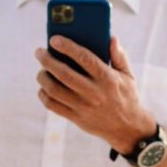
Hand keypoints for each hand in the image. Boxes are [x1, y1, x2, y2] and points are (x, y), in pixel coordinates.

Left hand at [35, 36, 154, 152]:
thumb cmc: (125, 96)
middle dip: (48, 60)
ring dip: (43, 77)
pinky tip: (44, 87)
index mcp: (107, 78)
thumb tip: (111, 37)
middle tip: (40, 52)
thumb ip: (119, 55)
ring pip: (54, 90)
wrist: (126, 128)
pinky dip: (43, 94)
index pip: (85, 58)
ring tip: (41, 69)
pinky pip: (52, 105)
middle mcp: (94, 93)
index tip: (54, 39)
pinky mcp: (76, 118)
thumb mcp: (127, 75)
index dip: (68, 47)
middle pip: (64, 74)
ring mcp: (84, 107)